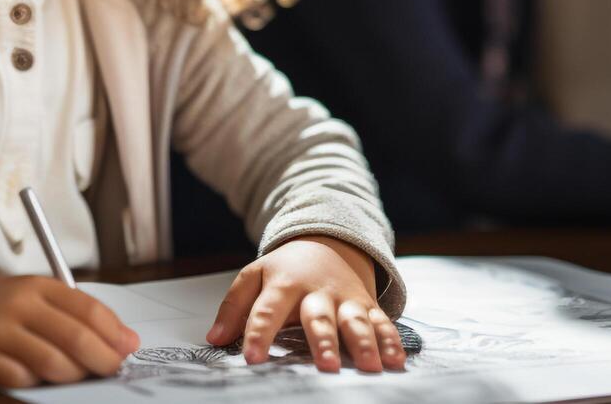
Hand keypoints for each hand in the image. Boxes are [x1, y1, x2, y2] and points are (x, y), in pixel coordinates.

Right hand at [0, 274, 140, 387]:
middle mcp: (19, 306)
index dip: (114, 332)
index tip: (128, 347)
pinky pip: (23, 378)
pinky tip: (42, 376)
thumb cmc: (3, 306)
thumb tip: (126, 340)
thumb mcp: (38, 295)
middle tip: (113, 369)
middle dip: (104, 359)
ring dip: (76, 375)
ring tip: (80, 374)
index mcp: (38, 285)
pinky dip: (40, 381)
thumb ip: (80, 314)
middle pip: (75, 338)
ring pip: (53, 363)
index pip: (88, 308)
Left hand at [206, 235, 403, 373]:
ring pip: (356, 321)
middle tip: (326, 366)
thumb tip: (214, 338)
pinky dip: (391, 341)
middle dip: (324, 341)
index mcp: (283, 284)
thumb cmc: (285, 270)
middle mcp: (317, 293)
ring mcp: (345, 299)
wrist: (326, 243)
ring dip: (364, 343)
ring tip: (369, 366)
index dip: (259, 334)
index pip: (267, 311)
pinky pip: (382, 323)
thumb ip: (234, 307)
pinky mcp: (367, 306)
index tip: (252, 358)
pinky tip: (396, 360)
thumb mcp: (254, 277)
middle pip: (319, 317)